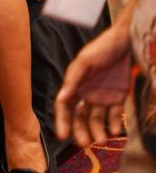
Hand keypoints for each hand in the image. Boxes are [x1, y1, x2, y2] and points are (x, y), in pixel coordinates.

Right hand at [55, 22, 130, 146]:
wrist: (126, 43)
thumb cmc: (101, 49)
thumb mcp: (84, 62)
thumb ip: (72, 79)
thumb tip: (61, 98)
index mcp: (74, 85)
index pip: (64, 107)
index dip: (62, 121)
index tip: (62, 135)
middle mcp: (86, 93)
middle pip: (80, 117)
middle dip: (80, 130)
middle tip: (85, 144)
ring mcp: (102, 96)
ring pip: (97, 119)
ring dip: (98, 131)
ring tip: (102, 140)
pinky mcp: (118, 98)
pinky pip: (115, 115)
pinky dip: (114, 125)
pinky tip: (116, 132)